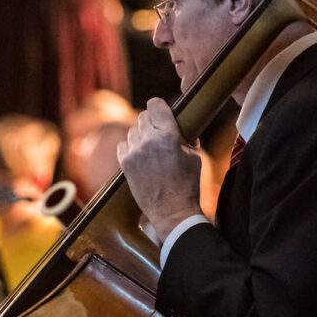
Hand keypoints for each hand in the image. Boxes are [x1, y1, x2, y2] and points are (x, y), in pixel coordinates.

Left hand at [117, 98, 202, 241]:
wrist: (172, 211)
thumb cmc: (187, 184)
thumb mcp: (194, 156)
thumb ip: (184, 136)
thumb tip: (180, 124)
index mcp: (168, 135)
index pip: (155, 104)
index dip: (158, 106)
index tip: (160, 110)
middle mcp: (149, 140)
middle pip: (143, 116)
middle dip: (151, 122)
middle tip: (159, 132)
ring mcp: (135, 151)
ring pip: (133, 130)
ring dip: (141, 135)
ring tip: (151, 148)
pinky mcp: (125, 163)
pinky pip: (123, 145)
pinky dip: (130, 147)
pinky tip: (140, 156)